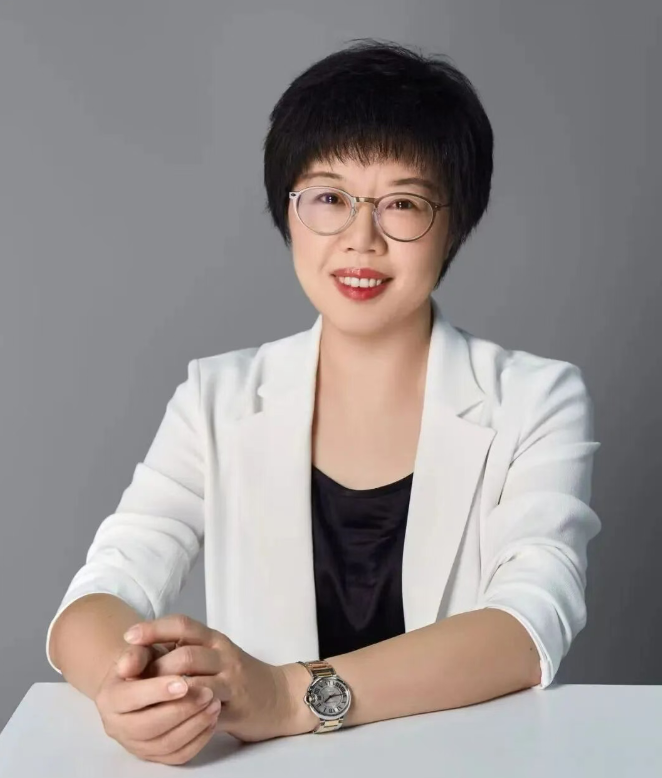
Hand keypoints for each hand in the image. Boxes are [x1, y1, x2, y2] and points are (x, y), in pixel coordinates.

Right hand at [94, 644, 221, 764]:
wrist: (144, 681)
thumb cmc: (144, 663)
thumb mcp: (139, 651)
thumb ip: (135, 654)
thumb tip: (128, 665)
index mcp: (109, 699)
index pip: (130, 699)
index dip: (157, 692)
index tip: (185, 683)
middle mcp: (118, 727)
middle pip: (149, 727)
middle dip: (182, 710)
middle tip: (208, 693)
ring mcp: (136, 745)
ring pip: (166, 744)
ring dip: (195, 725)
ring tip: (215, 703)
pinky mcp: (155, 756)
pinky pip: (178, 756)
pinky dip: (198, 740)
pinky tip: (212, 719)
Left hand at [123, 613, 301, 742]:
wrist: (279, 695)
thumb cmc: (237, 676)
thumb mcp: (214, 656)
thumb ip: (185, 653)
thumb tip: (140, 656)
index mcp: (214, 639)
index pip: (183, 625)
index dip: (155, 628)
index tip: (128, 636)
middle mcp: (223, 653)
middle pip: (184, 654)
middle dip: (154, 667)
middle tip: (129, 678)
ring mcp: (231, 678)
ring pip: (194, 681)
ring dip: (166, 690)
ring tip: (144, 698)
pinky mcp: (237, 703)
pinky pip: (207, 707)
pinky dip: (186, 711)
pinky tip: (170, 716)